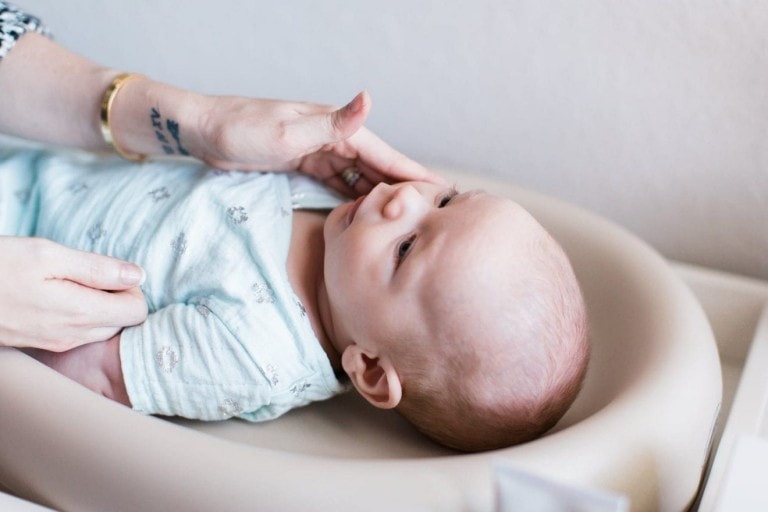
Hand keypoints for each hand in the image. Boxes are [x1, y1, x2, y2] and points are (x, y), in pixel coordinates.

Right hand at [0, 237, 147, 350]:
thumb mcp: (47, 255)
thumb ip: (97, 268)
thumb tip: (137, 276)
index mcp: (79, 313)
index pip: (137, 312)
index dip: (133, 288)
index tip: (113, 272)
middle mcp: (72, 335)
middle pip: (122, 321)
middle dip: (118, 297)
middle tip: (92, 274)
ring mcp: (56, 342)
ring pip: (101, 328)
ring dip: (99, 305)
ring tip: (73, 281)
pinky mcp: (42, 342)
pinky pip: (78, 332)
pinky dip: (80, 313)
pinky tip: (60, 293)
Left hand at [195, 91, 445, 194]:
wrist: (204, 133)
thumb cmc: (242, 130)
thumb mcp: (289, 129)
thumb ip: (333, 122)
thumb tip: (369, 99)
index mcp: (337, 129)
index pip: (385, 155)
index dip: (414, 173)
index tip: (442, 189)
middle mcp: (333, 138)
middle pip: (378, 168)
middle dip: (405, 186)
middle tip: (434, 210)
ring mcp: (320, 152)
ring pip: (360, 178)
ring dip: (382, 194)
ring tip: (407, 215)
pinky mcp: (304, 165)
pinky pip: (339, 184)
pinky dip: (355, 196)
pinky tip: (367, 210)